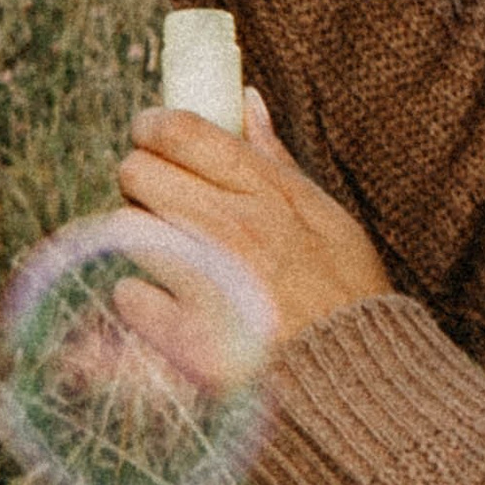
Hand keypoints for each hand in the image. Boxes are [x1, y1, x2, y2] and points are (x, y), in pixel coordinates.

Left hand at [115, 93, 390, 345]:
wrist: (357, 384)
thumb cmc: (344, 296)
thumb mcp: (328, 217)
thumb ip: (276, 159)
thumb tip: (247, 100)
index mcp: (266, 194)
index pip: (179, 130)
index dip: (152, 126)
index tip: (150, 136)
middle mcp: (232, 228)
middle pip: (137, 171)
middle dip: (141, 179)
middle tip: (160, 199)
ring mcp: (206, 280)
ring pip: (126, 226)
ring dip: (139, 237)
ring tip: (170, 256)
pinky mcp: (185, 334)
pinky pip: (128, 293)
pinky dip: (141, 299)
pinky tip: (170, 306)